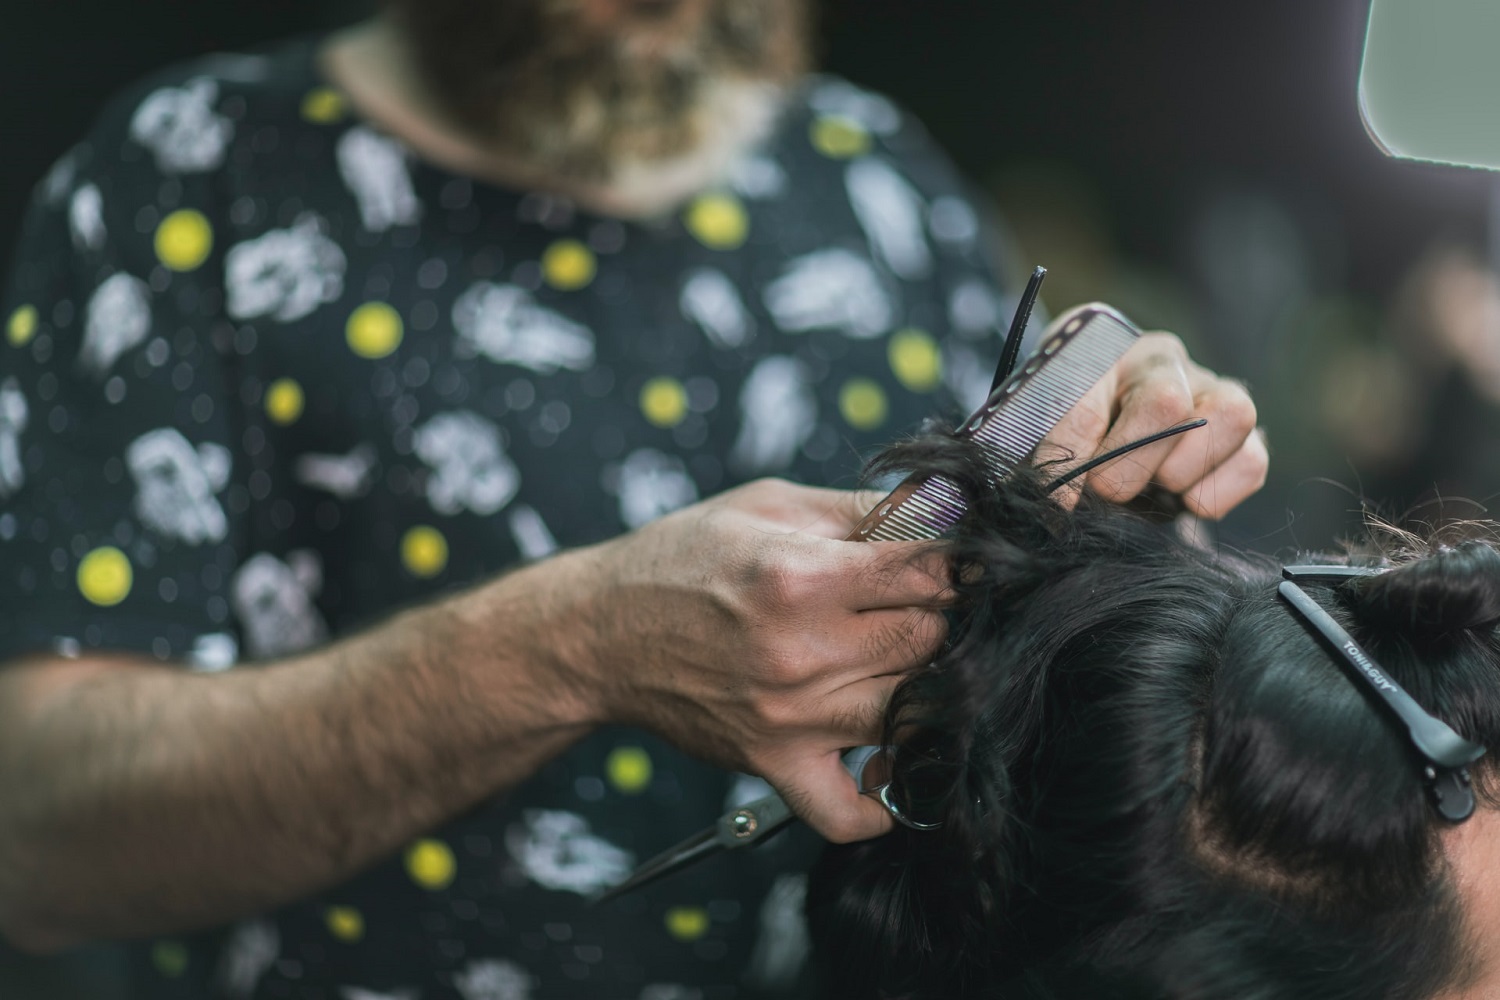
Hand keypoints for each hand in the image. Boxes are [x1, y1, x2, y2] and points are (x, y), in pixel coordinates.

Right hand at [572, 479, 950, 842]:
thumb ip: (860, 510)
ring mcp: (790, 716)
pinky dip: (882, 801)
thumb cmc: (685, 557)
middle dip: (942, 619)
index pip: (932, 572)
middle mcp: (800, 650)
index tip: (955, 563)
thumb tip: (944, 510)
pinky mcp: (774, 763)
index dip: (958, 563)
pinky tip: (885, 759)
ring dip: (925, 690)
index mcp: (801, 574)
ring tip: (905, 664)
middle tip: (922, 608)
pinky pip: (849, 812)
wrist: (602, 631)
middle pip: (932, 641)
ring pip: (914, 714)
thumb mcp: (769, 505)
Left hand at [1038, 331, 1266, 518]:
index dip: (1074, 451)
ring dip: (1179, 473)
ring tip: (1149, 486)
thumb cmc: (1063, 427)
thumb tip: (1062, 502)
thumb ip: (1049, 451)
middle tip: (1106, 490)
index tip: (1061, 496)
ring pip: (1230, 415)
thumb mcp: (1039, 428)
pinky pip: (1252, 461)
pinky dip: (1215, 493)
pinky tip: (1180, 498)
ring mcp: (1211, 390)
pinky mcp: (1244, 432)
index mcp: (1104, 348)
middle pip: (1166, 402)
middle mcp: (1164, 361)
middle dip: (1129, 467)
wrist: (1096, 433)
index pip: (1089, 393)